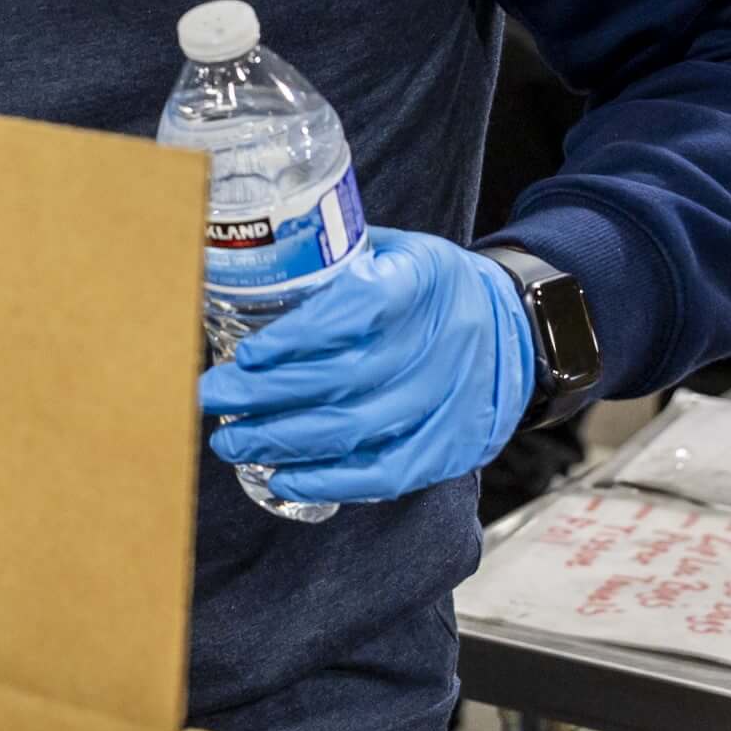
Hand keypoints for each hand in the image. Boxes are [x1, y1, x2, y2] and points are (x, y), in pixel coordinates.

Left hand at [196, 230, 536, 506]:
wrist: (519, 326)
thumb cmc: (428, 286)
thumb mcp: (393, 249)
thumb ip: (334, 261)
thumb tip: (243, 268)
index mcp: (423, 280)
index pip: (360, 310)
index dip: (300, 337)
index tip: (248, 353)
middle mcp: (443, 341)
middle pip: (347, 377)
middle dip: (266, 394)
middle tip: (211, 397)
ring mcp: (454, 398)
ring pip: (360, 429)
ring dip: (285, 441)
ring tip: (231, 441)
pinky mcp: (455, 444)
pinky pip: (389, 472)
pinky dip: (331, 481)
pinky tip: (284, 477)